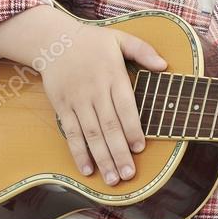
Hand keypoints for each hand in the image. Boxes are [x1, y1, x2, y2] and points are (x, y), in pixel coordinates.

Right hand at [38, 20, 167, 185]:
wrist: (53, 40)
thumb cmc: (92, 41)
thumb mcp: (120, 39)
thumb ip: (143, 51)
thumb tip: (164, 66)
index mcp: (113, 75)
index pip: (125, 107)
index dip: (133, 129)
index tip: (140, 148)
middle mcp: (95, 90)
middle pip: (109, 126)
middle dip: (120, 152)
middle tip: (129, 174)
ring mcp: (77, 100)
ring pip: (91, 134)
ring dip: (102, 158)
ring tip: (113, 179)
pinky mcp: (62, 107)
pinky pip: (71, 133)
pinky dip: (78, 152)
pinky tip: (88, 169)